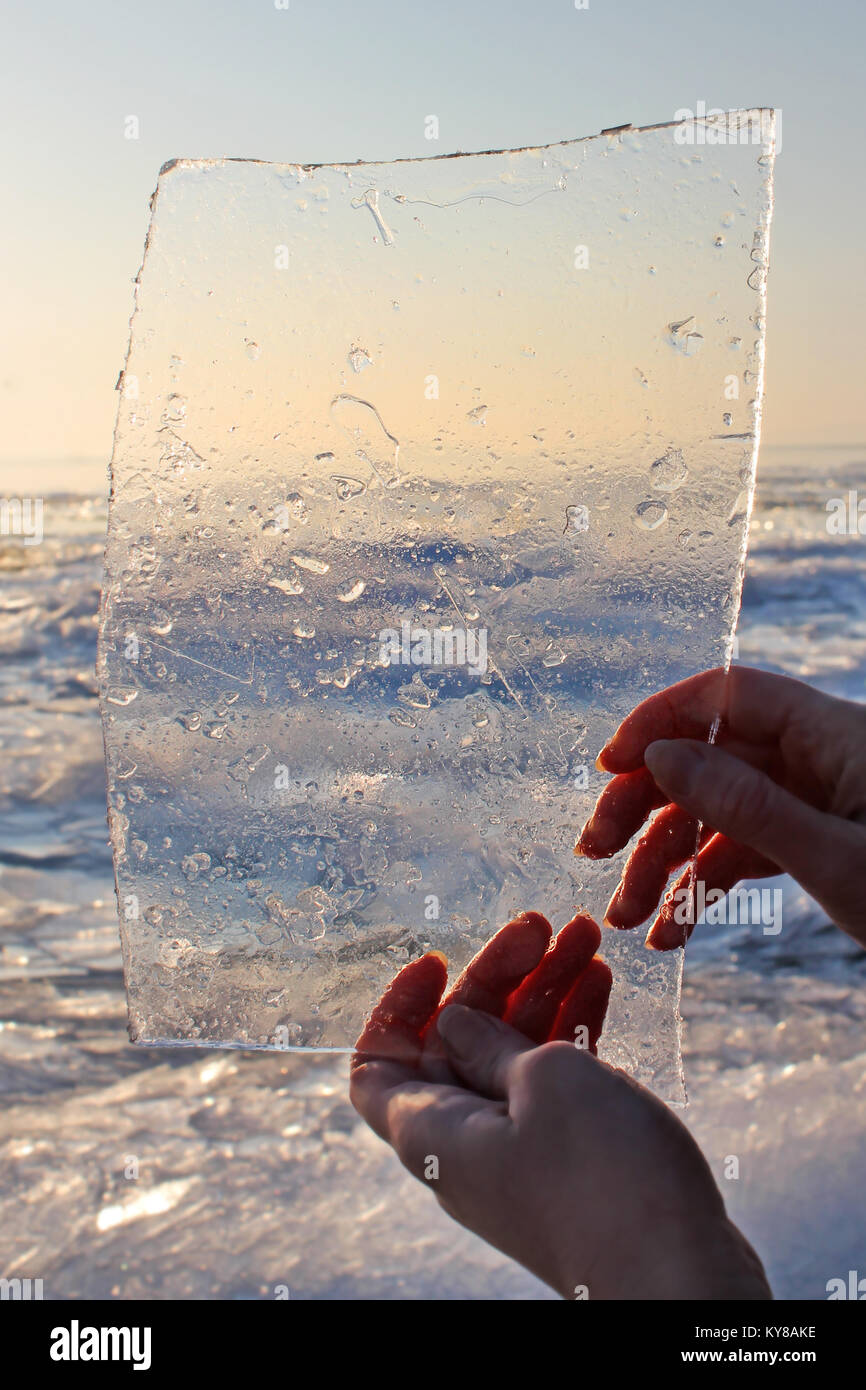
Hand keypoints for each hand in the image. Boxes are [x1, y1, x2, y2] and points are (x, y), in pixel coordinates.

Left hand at [350, 912, 770, 1299]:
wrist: (678, 1273)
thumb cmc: (601, 1177)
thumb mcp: (540, 1080)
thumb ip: (490, 1044)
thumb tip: (454, 1026)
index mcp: (433, 1130)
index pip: (376, 1065)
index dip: (396, 1008)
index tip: (438, 961)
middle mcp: (467, 1145)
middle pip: (458, 1045)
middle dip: (498, 977)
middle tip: (541, 926)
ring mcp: (521, 1155)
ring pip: (516, 1057)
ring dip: (544, 993)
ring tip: (584, 938)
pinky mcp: (570, 1163)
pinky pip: (556, 1085)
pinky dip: (573, 1032)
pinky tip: (601, 984)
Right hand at [576, 666, 865, 948]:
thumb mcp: (836, 857)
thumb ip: (748, 806)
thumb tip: (660, 758)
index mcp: (830, 733)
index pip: (727, 695)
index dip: (662, 721)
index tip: (609, 766)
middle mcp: (818, 758)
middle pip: (709, 757)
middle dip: (646, 806)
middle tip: (596, 849)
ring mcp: (815, 803)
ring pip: (718, 813)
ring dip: (665, 862)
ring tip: (626, 913)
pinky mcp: (814, 844)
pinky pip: (745, 852)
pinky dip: (704, 887)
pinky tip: (672, 929)